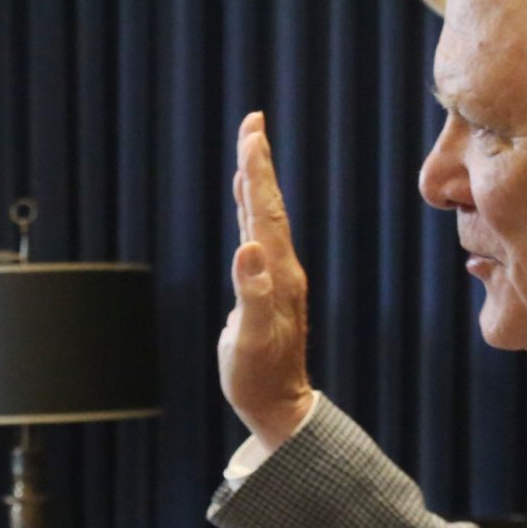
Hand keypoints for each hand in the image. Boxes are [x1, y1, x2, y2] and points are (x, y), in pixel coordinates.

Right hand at [217, 111, 316, 448]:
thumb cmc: (258, 379)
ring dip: (257, 181)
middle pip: (269, 205)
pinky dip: (250, 210)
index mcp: (278, 274)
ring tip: (250, 148)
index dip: (257, 171)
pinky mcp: (267, 288)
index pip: (266, 211)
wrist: (279, 406)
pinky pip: (259, 236)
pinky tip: (245, 202)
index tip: (252, 131)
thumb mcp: (250, 341)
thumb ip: (251, 295)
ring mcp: (276, 277)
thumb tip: (246, 249)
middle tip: (253, 121)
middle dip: (259, 162)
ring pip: (265, 217)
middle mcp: (282, 268)